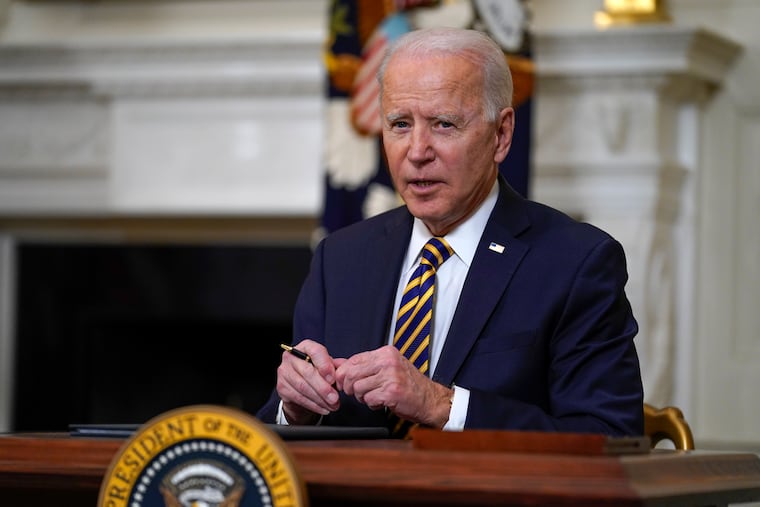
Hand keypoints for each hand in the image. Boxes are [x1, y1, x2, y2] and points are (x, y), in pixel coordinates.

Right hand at [276, 339, 339, 424]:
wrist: (301, 386)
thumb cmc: (317, 372)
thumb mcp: (329, 366)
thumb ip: (337, 366)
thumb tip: (345, 370)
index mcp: (305, 346)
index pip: (315, 352)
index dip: (325, 365)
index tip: (333, 379)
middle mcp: (291, 357)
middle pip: (308, 372)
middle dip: (323, 388)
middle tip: (335, 398)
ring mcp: (284, 372)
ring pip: (303, 387)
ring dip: (320, 399)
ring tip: (332, 405)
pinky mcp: (281, 387)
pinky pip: (299, 398)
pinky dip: (313, 405)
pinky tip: (324, 408)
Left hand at [335, 345, 452, 427]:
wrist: (430, 400)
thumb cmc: (408, 385)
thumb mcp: (386, 368)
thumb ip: (362, 365)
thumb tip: (336, 363)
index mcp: (385, 353)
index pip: (353, 360)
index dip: (344, 373)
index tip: (344, 382)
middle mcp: (388, 361)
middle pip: (352, 374)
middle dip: (349, 387)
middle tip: (357, 393)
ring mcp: (390, 376)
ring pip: (358, 388)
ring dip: (362, 397)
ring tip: (374, 397)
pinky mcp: (391, 392)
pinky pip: (369, 400)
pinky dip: (372, 404)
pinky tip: (382, 402)